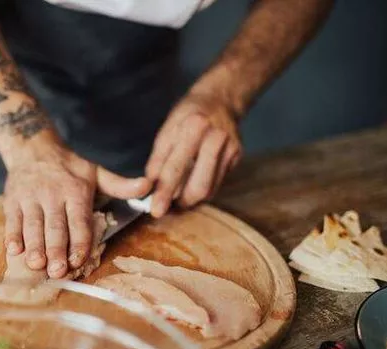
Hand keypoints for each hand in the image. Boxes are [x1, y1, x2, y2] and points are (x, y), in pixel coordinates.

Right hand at [3, 141, 150, 277]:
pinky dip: (12, 235)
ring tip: (36, 265)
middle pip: (55, 226)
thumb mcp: (96, 173)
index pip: (79, 220)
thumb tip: (148, 186)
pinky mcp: (12, 201)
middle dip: (56, 250)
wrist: (33, 147)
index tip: (78, 260)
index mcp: (75, 191)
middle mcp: (52, 195)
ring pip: (32, 226)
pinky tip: (13, 251)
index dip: (79, 241)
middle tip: (58, 271)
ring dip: (34, 246)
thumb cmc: (69, 167)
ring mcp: (30, 198)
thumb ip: (121, 185)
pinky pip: (12, 220)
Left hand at [145, 91, 242, 216]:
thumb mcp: (167, 130)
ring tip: (175, 199)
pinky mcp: (237, 157)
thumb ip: (158, 159)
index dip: (164, 192)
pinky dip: (201, 191)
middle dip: (179, 202)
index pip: (176, 168)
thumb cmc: (187, 115)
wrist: (220, 101)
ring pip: (209, 190)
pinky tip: (190, 188)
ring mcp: (230, 149)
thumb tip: (149, 186)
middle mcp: (216, 138)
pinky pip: (217, 184)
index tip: (155, 210)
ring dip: (189, 200)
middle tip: (165, 207)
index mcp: (194, 127)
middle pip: (198, 186)